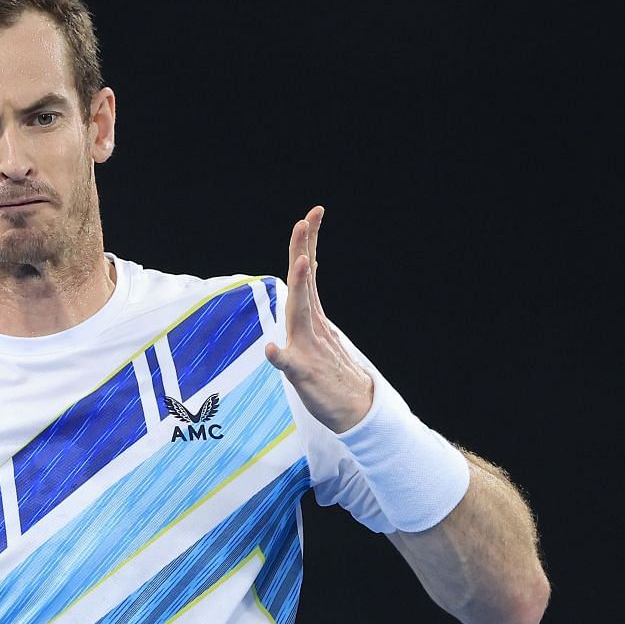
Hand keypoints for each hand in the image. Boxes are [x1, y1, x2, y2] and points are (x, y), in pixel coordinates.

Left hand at [263, 206, 374, 432]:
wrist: (354, 409)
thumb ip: (307, 301)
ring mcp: (308, 349)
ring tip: (301, 263)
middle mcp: (309, 327)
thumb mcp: (316, 330)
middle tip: (305, 219)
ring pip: (300, 315)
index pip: (306, 274)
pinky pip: (289, 366)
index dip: (306, 244)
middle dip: (303, 251)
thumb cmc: (330, 372)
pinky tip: (270, 350)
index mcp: (310, 316)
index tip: (312, 214)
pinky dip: (279, 357)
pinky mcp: (304, 375)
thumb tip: (306, 265)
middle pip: (303, 284)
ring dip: (300, 289)